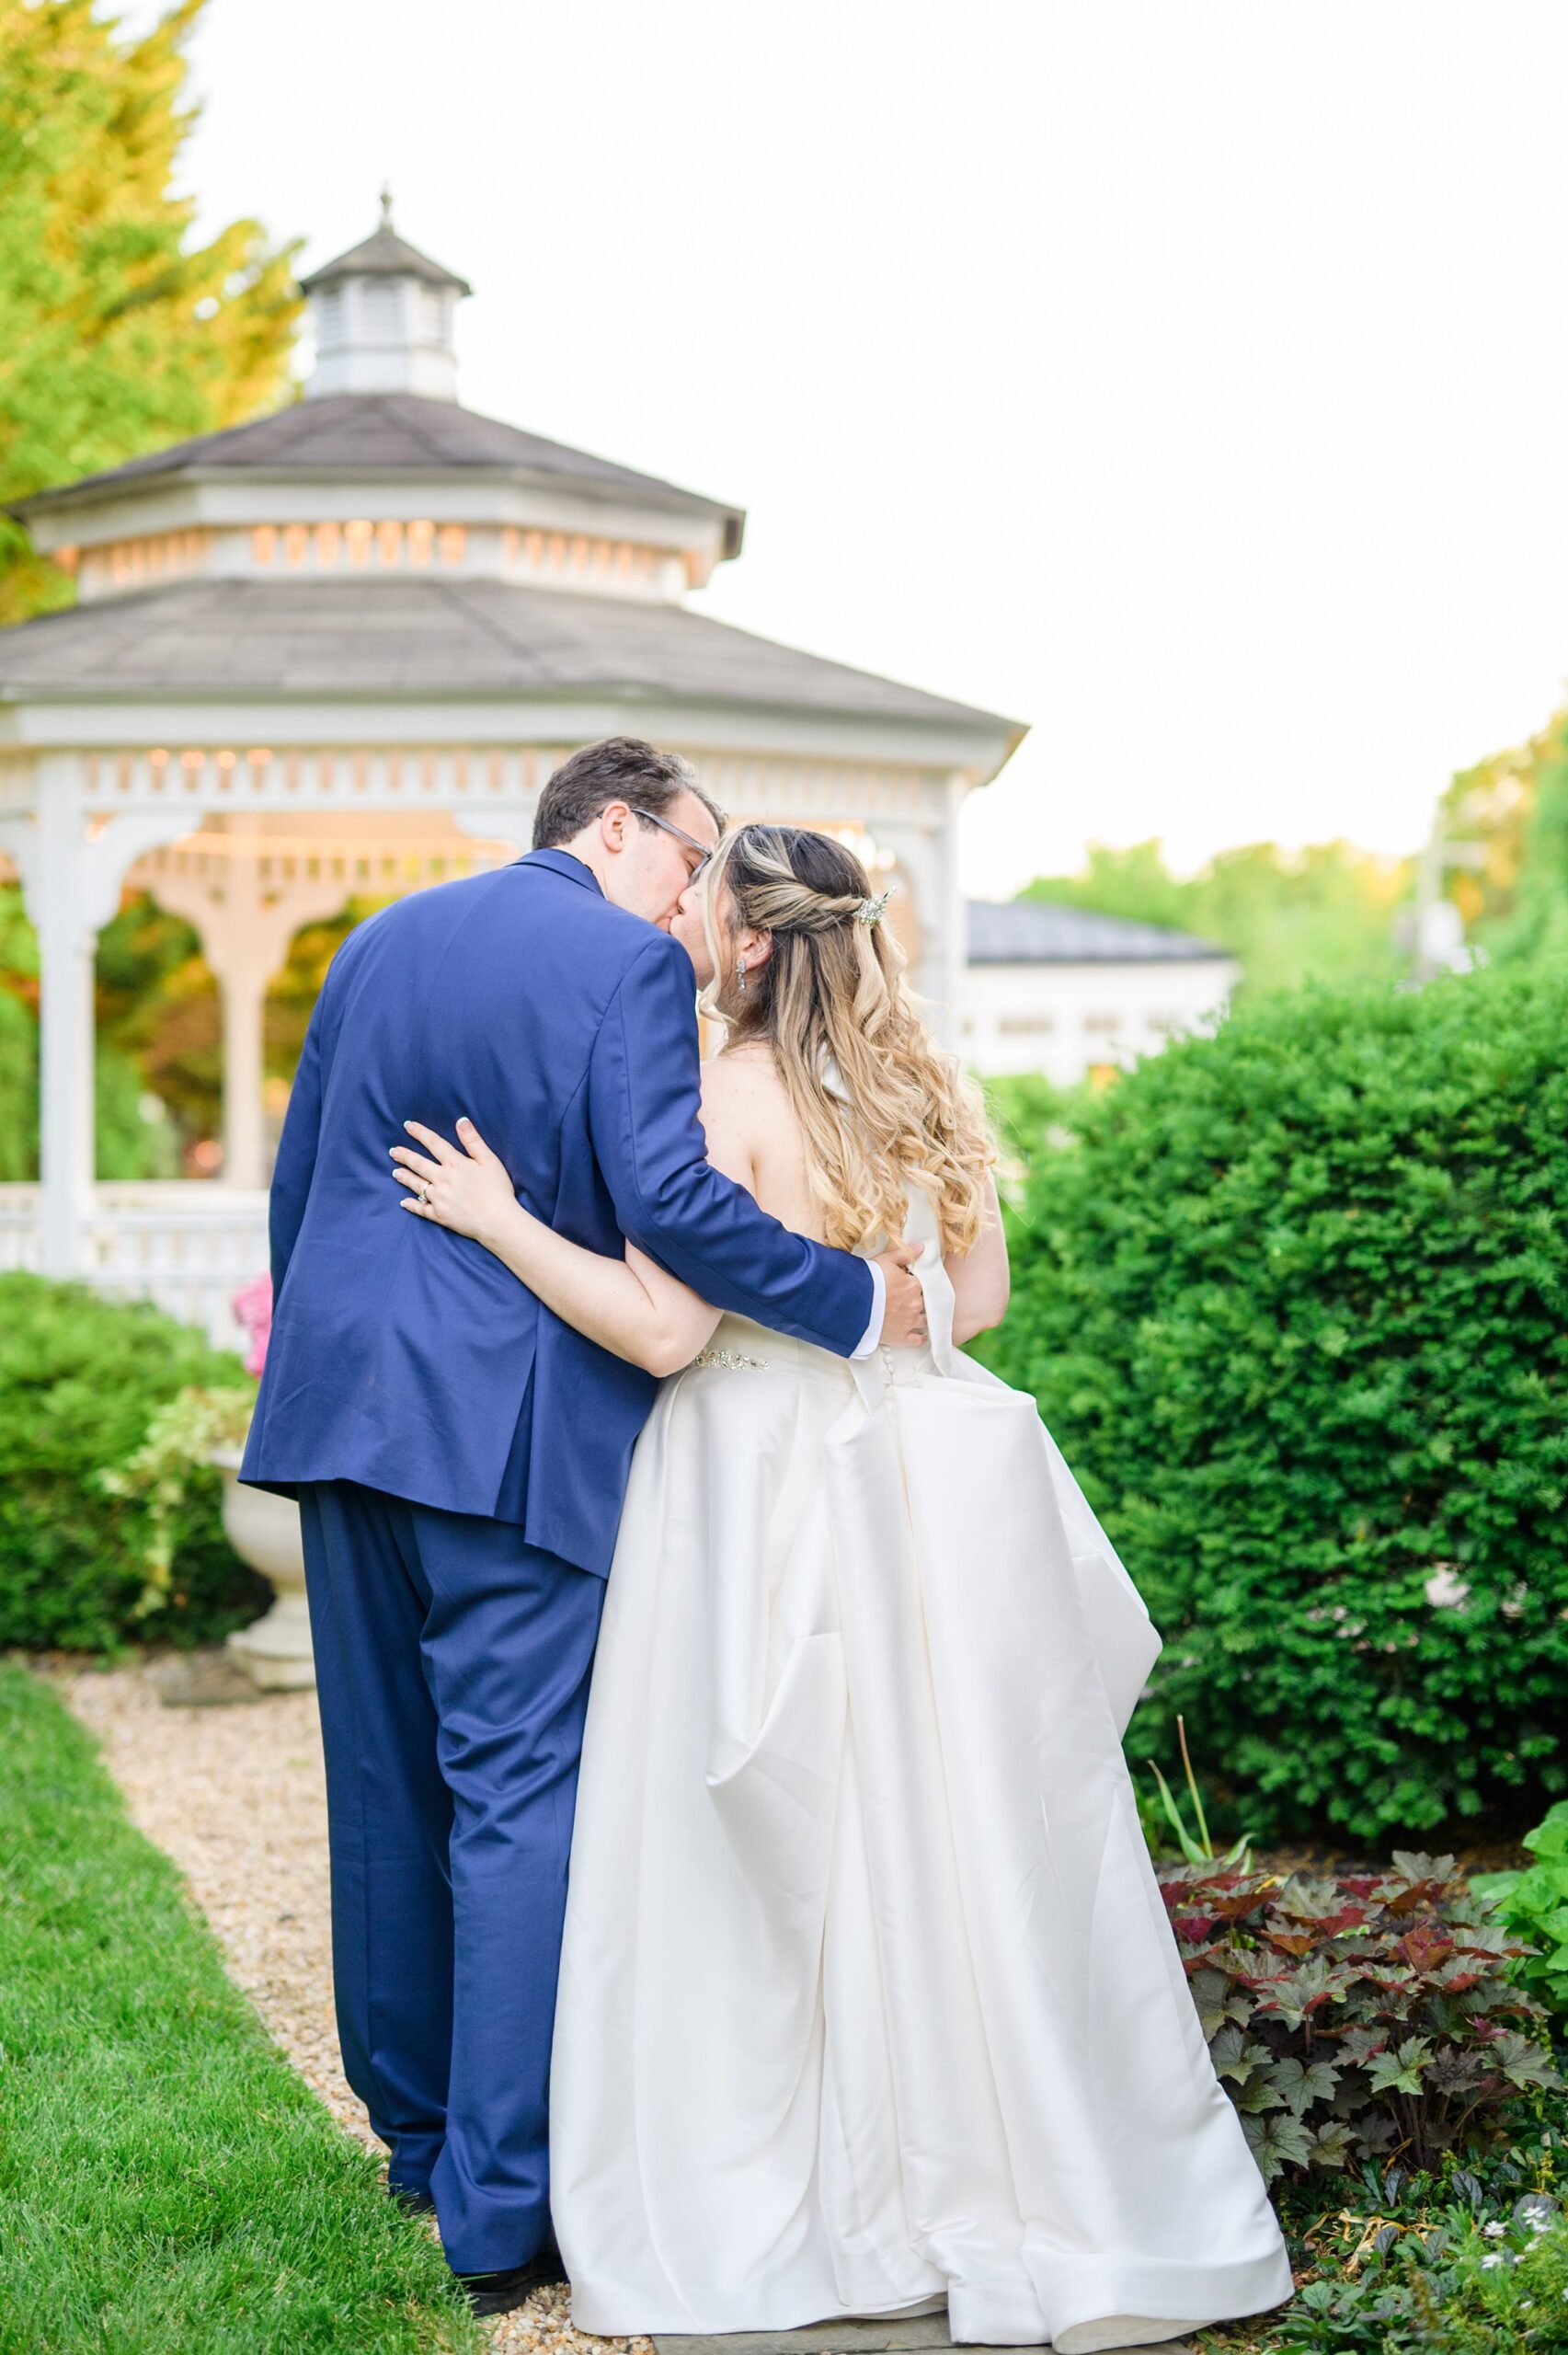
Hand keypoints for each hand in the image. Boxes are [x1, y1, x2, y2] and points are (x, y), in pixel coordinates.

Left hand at [391, 1118, 518, 1247]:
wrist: (497, 1221)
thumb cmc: (497, 1190)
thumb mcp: (490, 1160)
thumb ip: (473, 1140)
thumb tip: (461, 1120)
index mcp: (455, 1164)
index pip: (434, 1143)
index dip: (420, 1133)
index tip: (407, 1125)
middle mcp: (442, 1179)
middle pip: (419, 1164)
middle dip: (405, 1156)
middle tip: (393, 1151)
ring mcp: (438, 1198)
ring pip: (416, 1185)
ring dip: (405, 1177)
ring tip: (395, 1172)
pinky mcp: (439, 1215)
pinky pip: (421, 1209)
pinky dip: (411, 1205)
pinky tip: (404, 1202)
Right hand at [873, 1243, 927, 1348]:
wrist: (853, 1304)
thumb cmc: (867, 1281)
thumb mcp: (885, 1260)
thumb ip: (905, 1254)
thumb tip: (921, 1247)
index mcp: (913, 1285)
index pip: (919, 1284)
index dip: (911, 1284)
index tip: (904, 1285)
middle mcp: (915, 1304)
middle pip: (921, 1301)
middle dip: (915, 1300)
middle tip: (905, 1299)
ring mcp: (909, 1322)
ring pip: (923, 1320)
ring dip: (920, 1317)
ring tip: (914, 1315)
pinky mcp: (901, 1337)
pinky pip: (917, 1339)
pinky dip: (919, 1337)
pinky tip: (920, 1336)